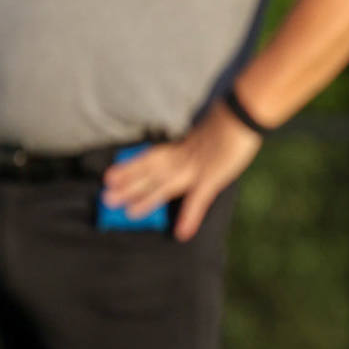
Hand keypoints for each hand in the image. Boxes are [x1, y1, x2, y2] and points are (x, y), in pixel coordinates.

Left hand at [100, 105, 261, 240]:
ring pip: (165, 186)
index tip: (110, 176)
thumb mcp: (206, 130)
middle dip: (129, 186)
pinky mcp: (211, 179)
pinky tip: (182, 233)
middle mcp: (182, 158)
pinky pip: (198, 200)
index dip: (129, 167)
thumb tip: (190, 148)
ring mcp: (195, 169)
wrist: (242, 115)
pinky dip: (189, 217)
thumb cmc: (230, 120)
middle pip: (150, 173)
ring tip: (130, 214)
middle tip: (107, 199)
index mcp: (181, 147)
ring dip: (147, 200)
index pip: (150, 159)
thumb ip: (196, 143)